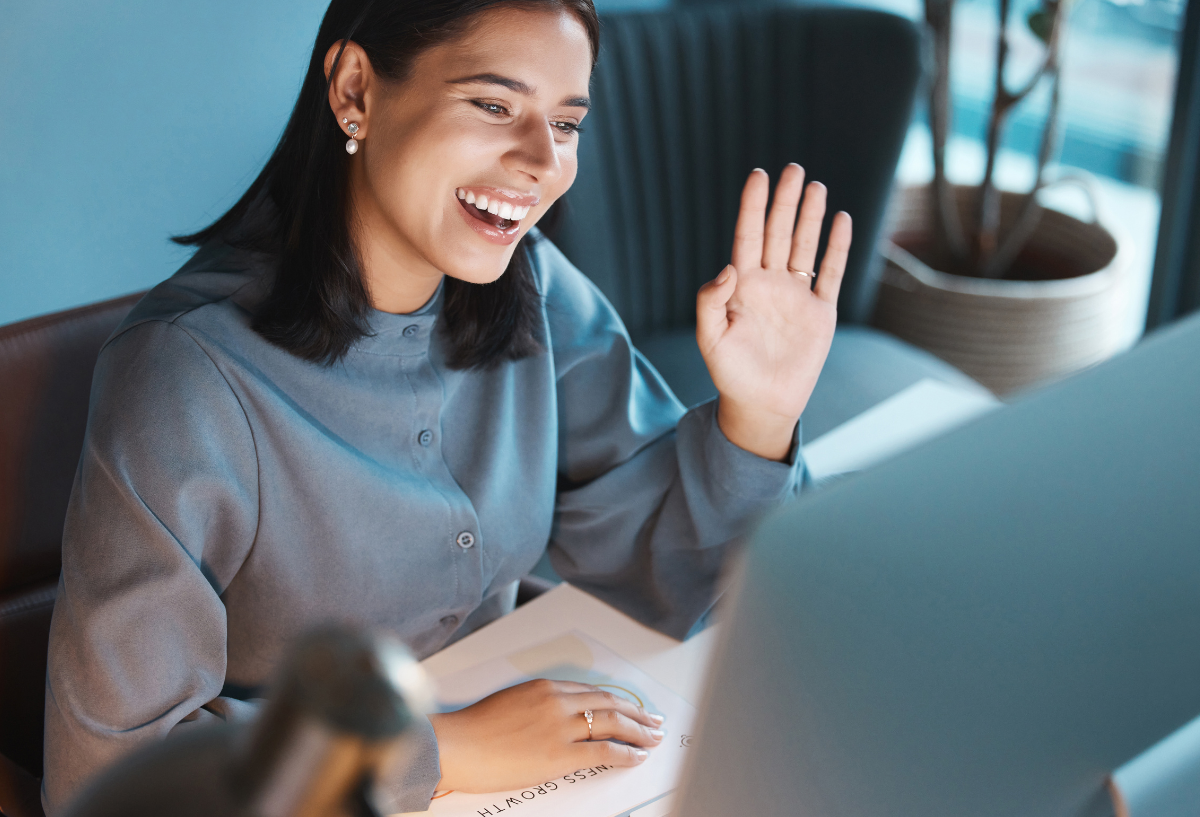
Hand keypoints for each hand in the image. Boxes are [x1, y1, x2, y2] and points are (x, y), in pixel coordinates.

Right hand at [429, 679, 665, 793]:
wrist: (455, 745)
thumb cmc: (473, 730)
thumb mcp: (510, 704)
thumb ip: (538, 707)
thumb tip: (557, 720)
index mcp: (545, 688)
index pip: (592, 692)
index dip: (616, 700)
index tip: (630, 707)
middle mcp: (557, 701)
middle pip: (609, 703)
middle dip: (636, 713)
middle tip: (653, 721)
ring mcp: (560, 727)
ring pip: (612, 723)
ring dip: (638, 731)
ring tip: (653, 738)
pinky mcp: (559, 754)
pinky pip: (603, 751)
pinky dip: (625, 753)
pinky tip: (637, 756)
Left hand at [696, 164, 851, 460]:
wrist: (761, 404)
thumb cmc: (729, 372)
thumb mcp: (709, 337)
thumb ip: (710, 301)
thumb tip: (728, 267)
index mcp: (741, 286)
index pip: (748, 236)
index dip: (753, 206)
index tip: (759, 175)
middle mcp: (770, 284)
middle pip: (779, 233)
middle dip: (785, 202)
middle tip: (793, 169)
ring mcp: (796, 296)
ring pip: (806, 247)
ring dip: (811, 217)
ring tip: (816, 187)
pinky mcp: (820, 313)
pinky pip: (830, 274)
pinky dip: (837, 249)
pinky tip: (841, 221)